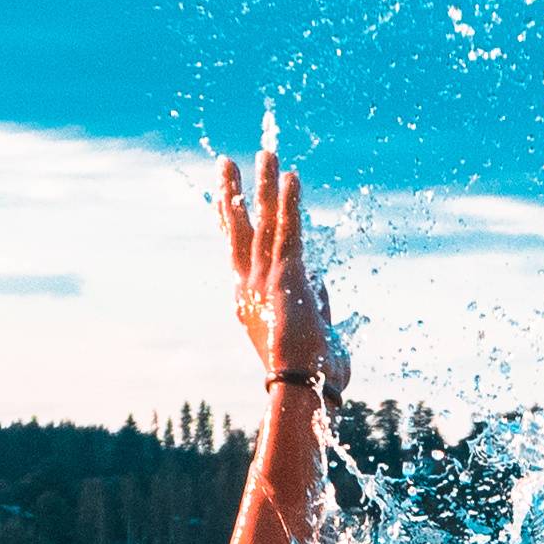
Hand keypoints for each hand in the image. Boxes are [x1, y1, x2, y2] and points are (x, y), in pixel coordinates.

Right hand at [218, 149, 346, 408]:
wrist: (301, 390)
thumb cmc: (308, 375)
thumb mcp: (310, 333)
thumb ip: (314, 304)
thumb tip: (319, 284)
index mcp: (250, 302)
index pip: (237, 252)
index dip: (231, 221)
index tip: (225, 197)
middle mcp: (249, 287)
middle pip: (238, 230)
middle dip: (232, 193)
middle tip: (225, 163)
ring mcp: (265, 281)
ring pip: (262, 223)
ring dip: (263, 185)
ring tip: (265, 153)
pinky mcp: (287, 277)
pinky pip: (289, 231)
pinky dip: (290, 203)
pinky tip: (291, 175)